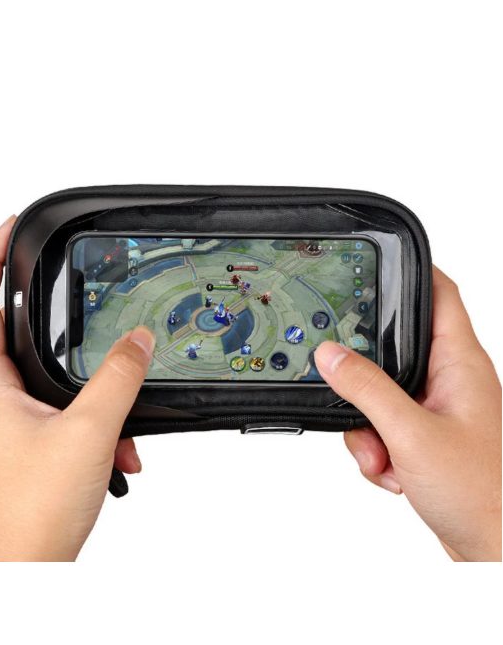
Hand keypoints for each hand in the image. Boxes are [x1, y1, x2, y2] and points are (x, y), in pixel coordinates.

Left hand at [0, 217, 154, 560]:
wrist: (21, 570)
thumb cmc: (30, 513)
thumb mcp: (89, 431)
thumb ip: (118, 378)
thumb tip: (138, 341)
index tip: (9, 227)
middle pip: (8, 328)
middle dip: (42, 306)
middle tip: (65, 279)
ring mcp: (8, 420)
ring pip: (46, 374)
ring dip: (86, 380)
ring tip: (120, 397)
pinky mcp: (29, 441)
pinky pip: (63, 409)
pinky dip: (96, 417)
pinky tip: (122, 448)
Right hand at [315, 267, 501, 560]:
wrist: (494, 551)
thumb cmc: (482, 494)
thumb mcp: (410, 435)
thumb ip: (366, 389)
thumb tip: (330, 355)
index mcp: (460, 363)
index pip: (440, 293)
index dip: (412, 271)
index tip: (375, 265)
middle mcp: (449, 381)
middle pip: (392, 349)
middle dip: (364, 378)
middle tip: (355, 394)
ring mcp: (435, 410)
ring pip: (378, 394)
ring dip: (367, 426)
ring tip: (385, 454)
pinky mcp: (422, 438)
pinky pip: (381, 427)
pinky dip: (377, 450)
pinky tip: (393, 473)